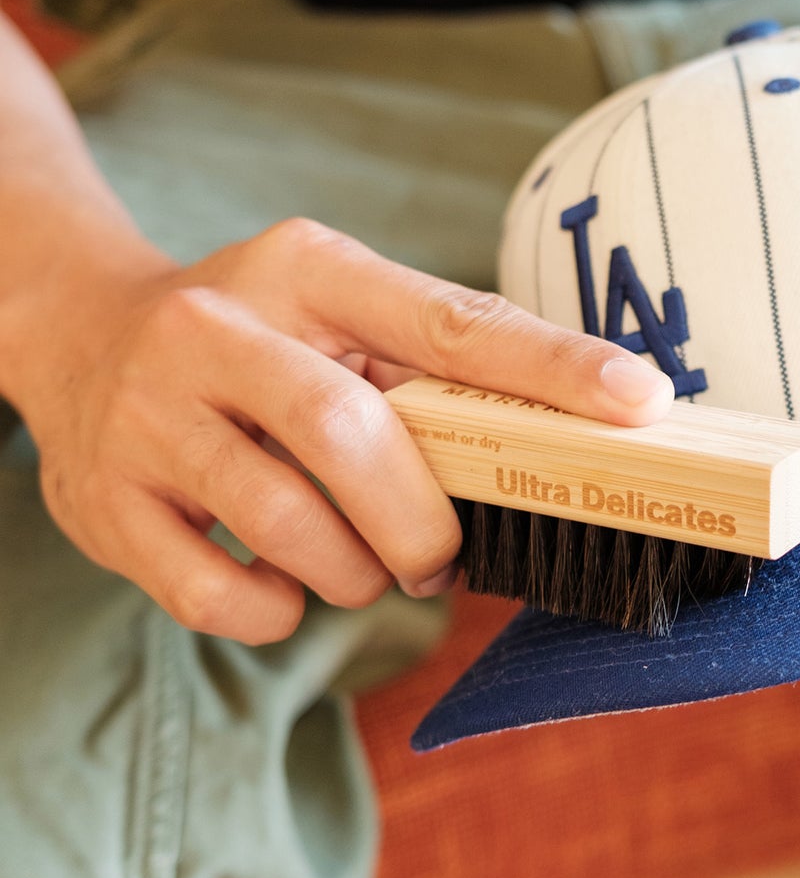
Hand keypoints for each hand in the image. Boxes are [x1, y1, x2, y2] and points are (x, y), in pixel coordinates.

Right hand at [11, 217, 673, 642]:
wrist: (79, 333)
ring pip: (286, 522)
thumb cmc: (260, 336)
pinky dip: (277, 609)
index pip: (453, 320)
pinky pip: (217, 592)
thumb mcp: (339, 313)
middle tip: (441, 556)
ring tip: (367, 566)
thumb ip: (438, 368)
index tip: (641, 403)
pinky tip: (286, 585)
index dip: (552, 368)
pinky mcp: (106, 501)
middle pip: (351, 435)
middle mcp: (217, 327)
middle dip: (421, 520)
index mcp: (308, 268)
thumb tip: (579, 442)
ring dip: (356, 572)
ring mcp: (150, 414)